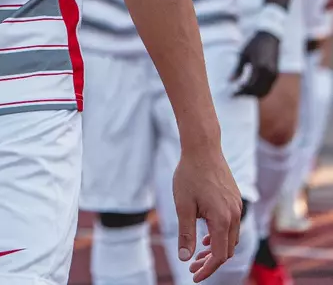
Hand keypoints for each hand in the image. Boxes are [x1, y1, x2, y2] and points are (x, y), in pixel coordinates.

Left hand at [173, 142, 241, 282]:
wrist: (202, 146)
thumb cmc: (190, 174)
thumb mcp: (183, 205)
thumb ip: (185, 233)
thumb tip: (185, 258)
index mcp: (222, 219)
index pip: (218, 256)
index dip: (207, 270)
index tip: (194, 277)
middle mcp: (234, 215)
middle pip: (227, 250)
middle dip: (210, 262)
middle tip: (192, 266)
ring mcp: (237, 206)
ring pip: (231, 238)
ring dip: (216, 249)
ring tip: (198, 252)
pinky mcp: (235, 199)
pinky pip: (232, 225)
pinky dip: (221, 235)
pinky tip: (206, 235)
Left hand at [232, 31, 279, 96]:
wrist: (269, 37)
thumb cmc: (254, 44)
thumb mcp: (243, 55)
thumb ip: (237, 69)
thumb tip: (229, 81)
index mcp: (259, 67)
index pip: (249, 85)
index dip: (241, 91)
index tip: (232, 93)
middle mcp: (268, 73)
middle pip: (257, 91)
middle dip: (246, 94)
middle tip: (236, 94)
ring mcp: (274, 75)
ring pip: (264, 92)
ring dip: (253, 95)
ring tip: (242, 92)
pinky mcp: (276, 75)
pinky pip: (268, 88)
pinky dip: (260, 91)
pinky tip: (251, 89)